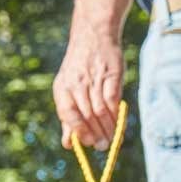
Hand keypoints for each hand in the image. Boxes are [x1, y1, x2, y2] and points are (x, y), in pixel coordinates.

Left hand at [53, 22, 123, 149]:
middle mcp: (76, 83)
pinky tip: (118, 124)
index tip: (89, 144)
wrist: (93, 35)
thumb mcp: (68, 90)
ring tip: (112, 139)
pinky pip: (113, 100)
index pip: (68, 115)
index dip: (79, 131)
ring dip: (108, 128)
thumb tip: (68, 144)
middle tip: (103, 146)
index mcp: (62, 88)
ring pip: (100, 110)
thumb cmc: (80, 70)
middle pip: (86, 115)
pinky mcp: (111, 75)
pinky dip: (116, 115)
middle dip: (96, 134)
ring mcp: (94, 78)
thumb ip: (68, 118)